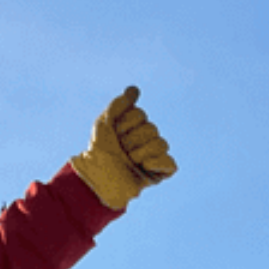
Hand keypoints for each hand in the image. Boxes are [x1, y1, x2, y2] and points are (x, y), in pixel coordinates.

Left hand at [72, 86, 175, 209]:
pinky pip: (170, 163)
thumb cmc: (98, 152)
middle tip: (120, 150)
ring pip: (161, 143)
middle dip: (131, 139)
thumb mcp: (104, 123)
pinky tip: (143, 166)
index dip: (124, 124)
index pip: (140, 114)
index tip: (113, 134)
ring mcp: (154, 156)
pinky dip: (157, 163)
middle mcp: (146, 140)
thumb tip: (134, 90)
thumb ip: (118, 104)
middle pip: (151, 128)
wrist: (97, 178)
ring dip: (140, 152)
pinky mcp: (160, 173)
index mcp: (135, 127)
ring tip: (129, 160)